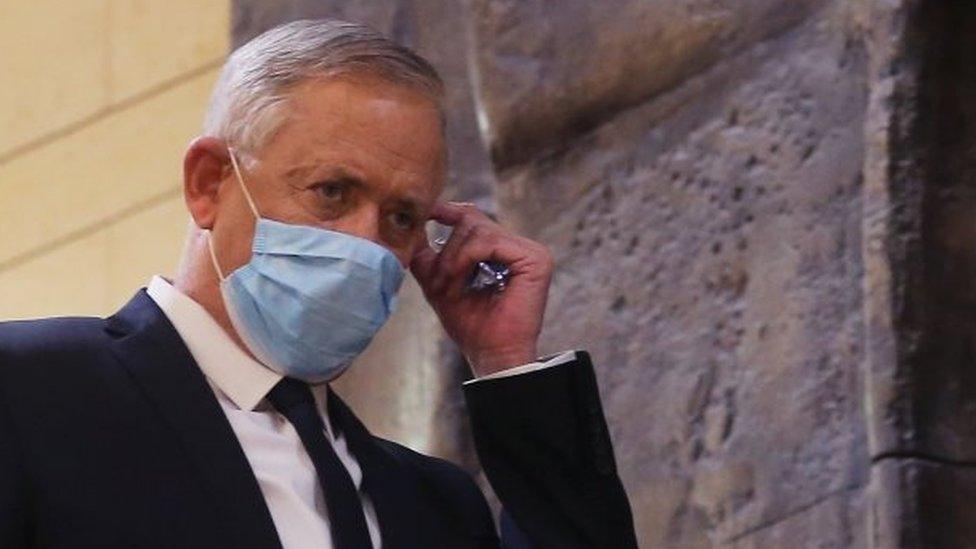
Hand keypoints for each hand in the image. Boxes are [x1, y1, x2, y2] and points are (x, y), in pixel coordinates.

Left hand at [410, 202, 553, 376]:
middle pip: (472, 221)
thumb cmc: (470, 325)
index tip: (426, 213)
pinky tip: (460, 279)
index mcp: (503, 251)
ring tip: (448, 286)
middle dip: (447, 251)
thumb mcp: (439, 283)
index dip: (448, 211)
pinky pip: (489, 241)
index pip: (474, 217)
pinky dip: (466, 258)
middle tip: (438, 282)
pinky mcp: (536, 259)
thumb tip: (410, 225)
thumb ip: (428, 255)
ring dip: (453, 258)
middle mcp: (520, 247)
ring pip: (478, 229)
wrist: (490, 355)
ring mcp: (531, 251)